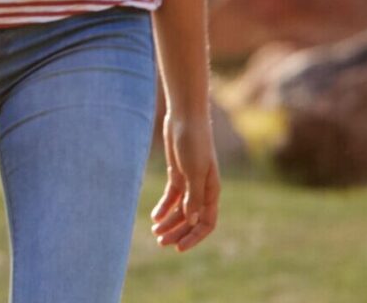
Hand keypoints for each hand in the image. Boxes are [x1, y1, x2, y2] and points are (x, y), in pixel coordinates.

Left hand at [152, 111, 220, 250]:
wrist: (185, 119)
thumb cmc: (194, 143)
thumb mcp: (193, 171)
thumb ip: (194, 196)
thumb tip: (192, 219)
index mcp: (211, 192)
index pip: (207, 222)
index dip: (194, 236)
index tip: (179, 248)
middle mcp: (202, 190)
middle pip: (191, 219)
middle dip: (178, 232)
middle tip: (160, 242)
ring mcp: (189, 182)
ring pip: (180, 210)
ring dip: (169, 222)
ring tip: (155, 232)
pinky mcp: (177, 174)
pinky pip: (172, 197)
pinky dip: (164, 208)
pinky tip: (154, 217)